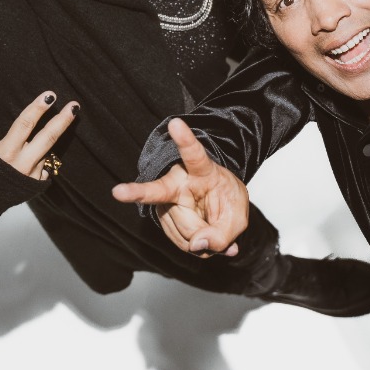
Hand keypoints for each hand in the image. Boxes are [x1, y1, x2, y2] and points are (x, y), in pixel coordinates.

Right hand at [0, 90, 76, 181]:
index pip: (25, 125)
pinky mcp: (36, 183)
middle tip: (74, 105)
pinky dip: (47, 152)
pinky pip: (47, 163)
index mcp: (4, 153)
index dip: (37, 109)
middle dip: (63, 121)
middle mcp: (21, 164)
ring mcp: (31, 175)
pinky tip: (44, 144)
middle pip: (48, 138)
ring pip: (48, 149)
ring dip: (58, 133)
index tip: (50, 95)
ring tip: (69, 115)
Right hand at [111, 119, 247, 257]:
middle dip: (195, 229)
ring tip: (209, 225)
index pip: (194, 155)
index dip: (184, 140)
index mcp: (202, 170)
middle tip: (132, 197)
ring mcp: (167, 200)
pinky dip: (195, 246)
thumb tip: (195, 245)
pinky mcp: (162, 216)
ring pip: (184, 235)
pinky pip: (182, 243)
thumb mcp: (237, 218)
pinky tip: (201, 235)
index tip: (175, 123)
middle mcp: (178, 181)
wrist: (218, 204)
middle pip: (184, 216)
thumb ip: (222, 236)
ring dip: (200, 241)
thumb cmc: (227, 201)